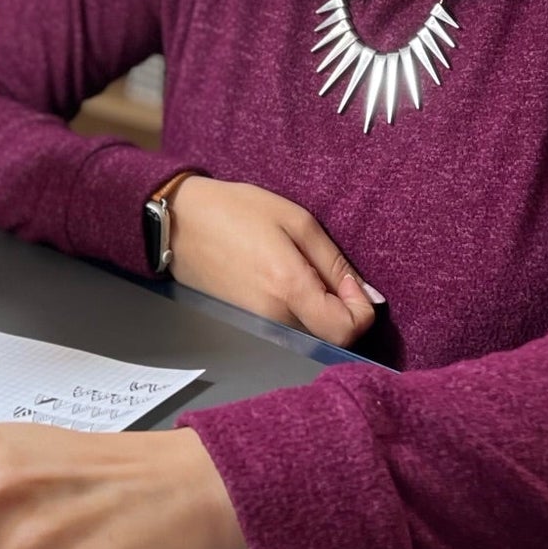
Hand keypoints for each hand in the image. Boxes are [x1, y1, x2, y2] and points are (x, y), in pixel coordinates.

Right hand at [168, 177, 379, 346]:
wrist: (179, 222)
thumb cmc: (236, 211)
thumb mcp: (296, 221)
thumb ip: (335, 262)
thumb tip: (368, 296)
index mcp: (288, 288)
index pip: (345, 331)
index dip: (361, 311)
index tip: (353, 284)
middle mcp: (273, 318)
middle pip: (330, 337)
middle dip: (341, 310)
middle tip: (327, 272)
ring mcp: (257, 326)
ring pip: (309, 334)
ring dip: (319, 309)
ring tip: (298, 269)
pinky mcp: (246, 326)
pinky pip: (287, 329)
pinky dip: (297, 310)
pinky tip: (280, 279)